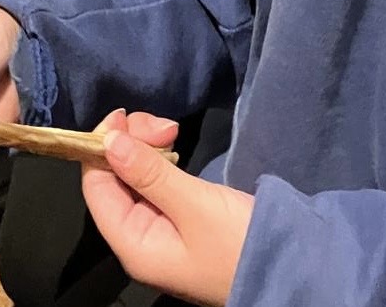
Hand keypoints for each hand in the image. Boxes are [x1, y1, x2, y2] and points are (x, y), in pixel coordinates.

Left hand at [82, 109, 252, 306]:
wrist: (290, 270)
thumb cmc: (239, 243)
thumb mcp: (195, 205)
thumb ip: (149, 173)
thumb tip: (108, 141)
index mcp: (133, 245)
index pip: (95, 188)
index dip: (101, 147)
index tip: (125, 116)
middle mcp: (140, 239)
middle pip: (114, 178)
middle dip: (131, 142)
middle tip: (166, 123)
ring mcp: (160, 229)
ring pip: (135, 175)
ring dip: (148, 145)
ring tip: (174, 128)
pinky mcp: (180, 219)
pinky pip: (156, 182)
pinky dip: (162, 159)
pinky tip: (175, 145)